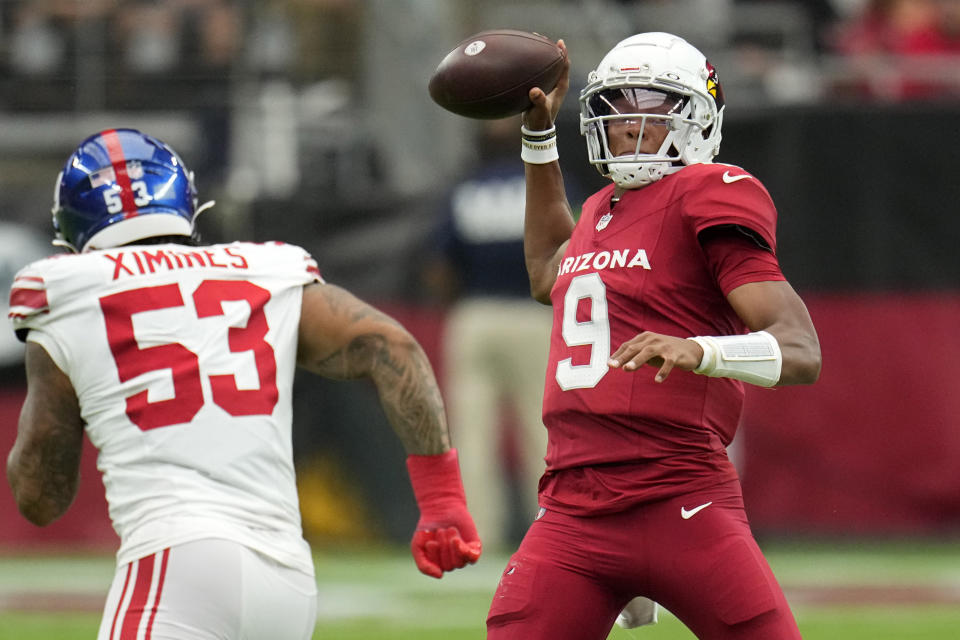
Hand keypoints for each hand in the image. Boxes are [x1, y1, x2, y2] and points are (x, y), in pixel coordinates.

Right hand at [406, 449, 482, 578]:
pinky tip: (457, 540)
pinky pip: (472, 557)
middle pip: (450, 565)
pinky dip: (464, 551)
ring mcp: (464, 555)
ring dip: (452, 545)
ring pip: (460, 561)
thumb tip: (440, 575)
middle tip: (440, 531)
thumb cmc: (427, 529)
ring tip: (449, 530)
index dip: (435, 556)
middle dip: (443, 547)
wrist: (440, 508)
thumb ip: (423, 565)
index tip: (430, 541)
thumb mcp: (417, 546)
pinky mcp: (474, 546)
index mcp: (439, 564)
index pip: (439, 569)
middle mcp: (453, 562)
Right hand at [522, 39, 569, 130]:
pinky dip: (535, 64)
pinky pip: (540, 71)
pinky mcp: (541, 88)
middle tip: (542, 38)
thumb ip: (539, 100)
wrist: (536, 129)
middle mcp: (557, 83)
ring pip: (549, 66)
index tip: (559, 42)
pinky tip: (525, 59)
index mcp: (561, 86)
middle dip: (551, 50)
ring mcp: (549, 85)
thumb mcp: (540, 110)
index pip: (564, 65)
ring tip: (534, 44)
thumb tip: (534, 91)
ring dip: (543, 55)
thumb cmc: (541, 120)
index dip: (563, 53)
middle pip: (557, 62)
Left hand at [608, 331, 703, 382]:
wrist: (691, 350)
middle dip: (623, 357)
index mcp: (645, 338)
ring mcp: (664, 346)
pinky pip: (668, 363)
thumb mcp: (649, 354)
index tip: (608, 364)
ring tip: (627, 369)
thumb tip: (620, 365)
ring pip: (648, 352)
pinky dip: (663, 371)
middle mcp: (653, 339)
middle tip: (612, 366)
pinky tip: (657, 380)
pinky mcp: (675, 354)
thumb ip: (636, 358)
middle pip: (635, 348)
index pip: (628, 345)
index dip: (617, 355)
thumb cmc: (665, 352)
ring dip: (637, 360)